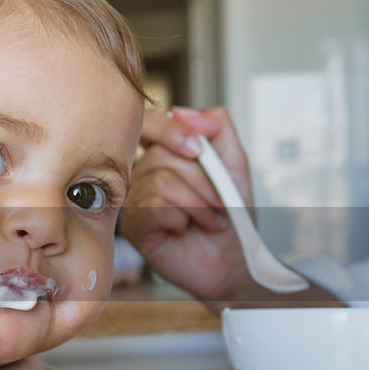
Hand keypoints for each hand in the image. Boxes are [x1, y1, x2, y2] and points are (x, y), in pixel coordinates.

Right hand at [119, 105, 257, 301]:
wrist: (234, 258)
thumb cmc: (230, 214)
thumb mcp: (234, 162)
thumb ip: (217, 126)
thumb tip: (181, 111)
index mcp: (163, 153)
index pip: (148, 123)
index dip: (168, 129)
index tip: (199, 149)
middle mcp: (142, 173)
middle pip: (163, 156)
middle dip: (203, 181)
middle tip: (219, 202)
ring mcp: (134, 200)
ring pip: (161, 182)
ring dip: (198, 203)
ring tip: (209, 218)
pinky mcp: (133, 227)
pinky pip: (154, 208)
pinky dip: (182, 219)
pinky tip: (185, 229)